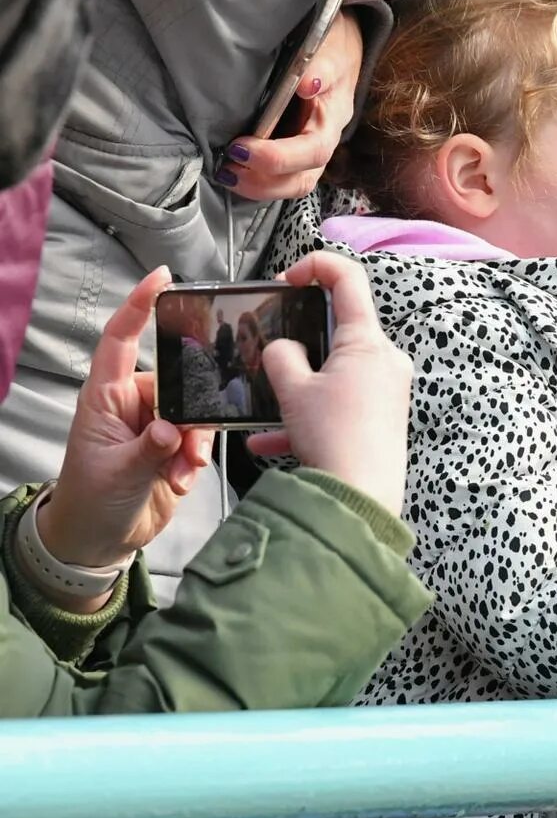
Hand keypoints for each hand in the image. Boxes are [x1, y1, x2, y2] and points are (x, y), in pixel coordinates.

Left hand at [39, 267, 215, 573]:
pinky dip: (198, 457)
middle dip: (191, 411)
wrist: (100, 538)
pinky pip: (201, 436)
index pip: (120, 341)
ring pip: (195, 412)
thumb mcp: (117, 474)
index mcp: (106, 398)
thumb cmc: (92, 499)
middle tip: (188, 442)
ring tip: (182, 470)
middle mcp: (132, 404)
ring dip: (196, 442)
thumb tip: (172, 430)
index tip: (161, 279)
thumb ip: (148, 449)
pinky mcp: (175, 446)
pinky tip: (184, 478)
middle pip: (177, 381)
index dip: (138, 306)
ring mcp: (155, 424)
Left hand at [221, 11, 363, 201]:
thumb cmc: (332, 43)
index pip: (313, 151)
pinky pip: (278, 176)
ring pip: (290, 185)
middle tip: (228, 168)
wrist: (337, 44)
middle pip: (302, 180)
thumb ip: (321, 64)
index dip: (278, 157)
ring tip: (226, 173)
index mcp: (332, 118)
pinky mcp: (292, 149)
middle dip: (263, 181)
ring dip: (256, 186)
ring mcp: (308, 149)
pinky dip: (253, 179)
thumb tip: (308, 83)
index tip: (241, 148)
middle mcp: (322, 140)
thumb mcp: (330, 45)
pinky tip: (230, 170)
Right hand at [246, 252, 412, 514]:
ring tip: (266, 403)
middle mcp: (386, 361)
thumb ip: (281, 357)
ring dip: (298, 386)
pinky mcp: (382, 419)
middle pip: (340, 329)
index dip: (316, 265)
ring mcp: (387, 391)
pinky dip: (306, 417)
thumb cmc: (333, 437)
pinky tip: (268, 441)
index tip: (287, 279)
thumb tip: (282, 349)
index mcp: (368, 342)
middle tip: (270, 346)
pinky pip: (339, 406)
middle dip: (300, 337)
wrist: (360, 498)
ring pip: (335, 373)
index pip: (349, 279)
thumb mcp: (293, 389)